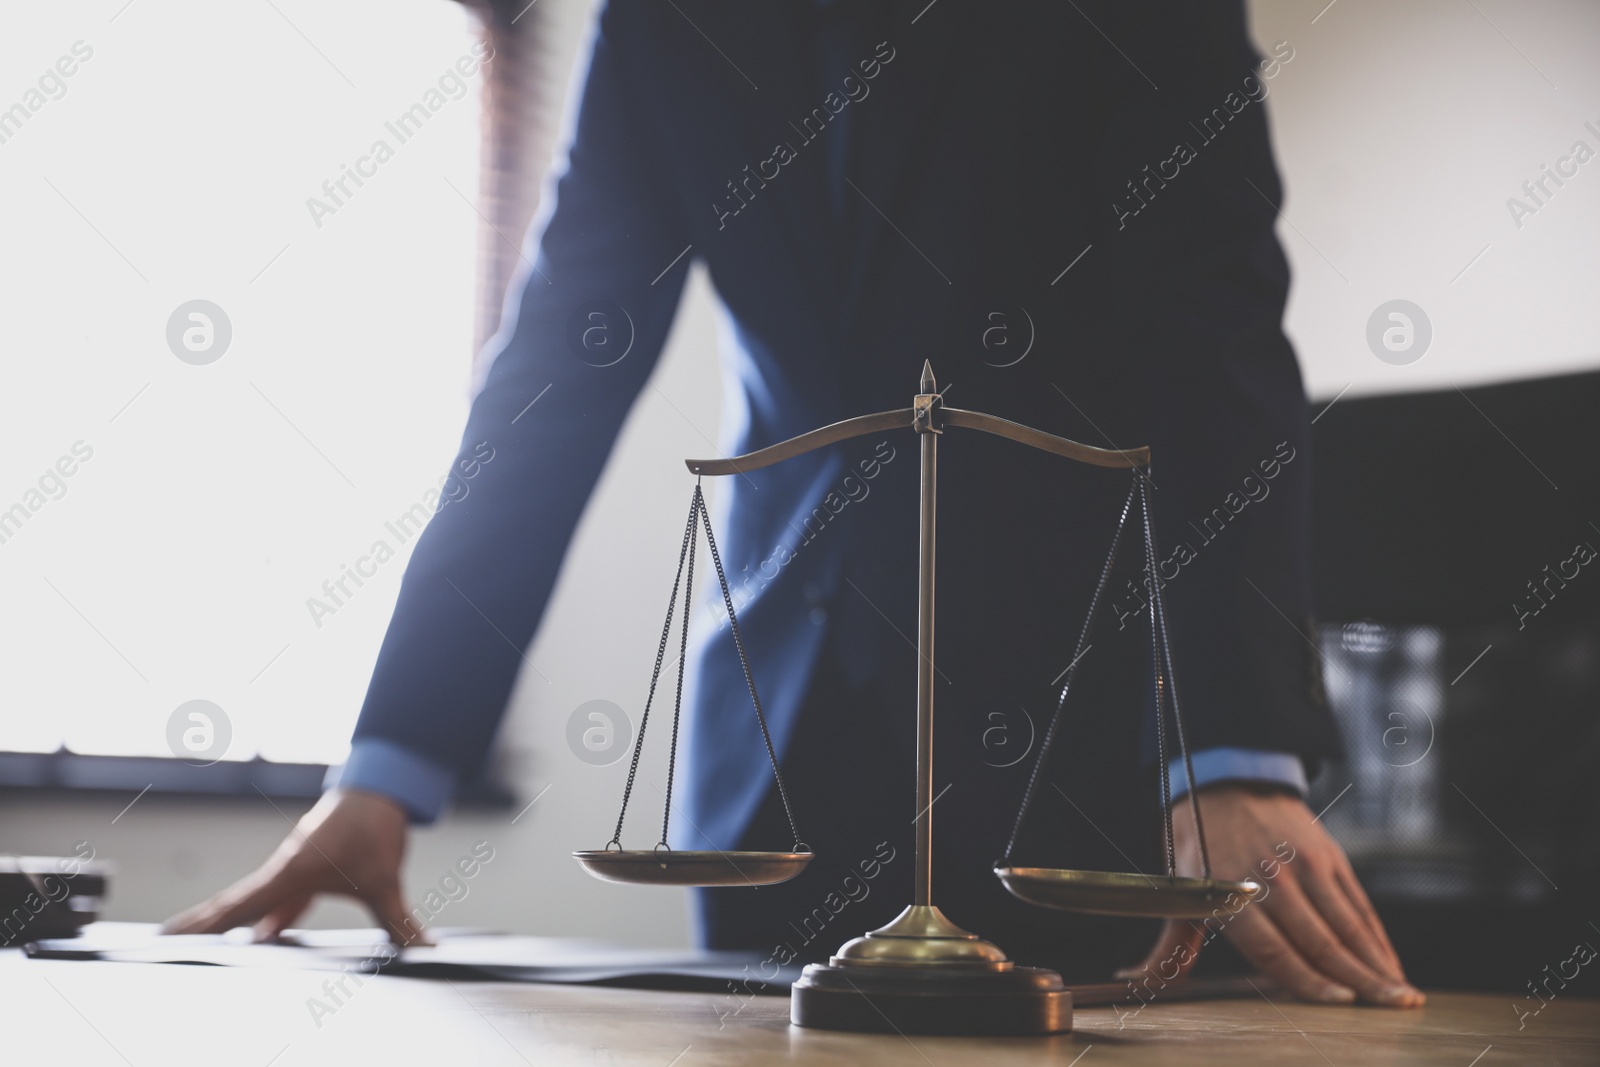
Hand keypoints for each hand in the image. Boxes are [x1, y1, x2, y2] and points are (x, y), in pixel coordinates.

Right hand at [162, 788, 426, 945]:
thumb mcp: (385, 879)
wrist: (381, 787)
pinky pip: (277, 898)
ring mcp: (293, 869)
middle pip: (232, 903)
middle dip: (200, 925)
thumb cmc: (374, 826)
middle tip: (162, 943)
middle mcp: (282, 871)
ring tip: (201, 943)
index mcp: (290, 874)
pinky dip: (264, 917)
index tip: (168, 937)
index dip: (204, 926)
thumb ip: (399, 920)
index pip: (237, 907)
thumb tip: (423, 949)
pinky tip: (261, 935)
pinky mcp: (308, 869)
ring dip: (228, 920)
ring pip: (253, 900)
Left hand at [1123, 782, 1423, 1006]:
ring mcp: (1305, 864)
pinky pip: (1357, 902)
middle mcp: (1271, 878)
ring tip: (1403, 994)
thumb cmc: (1198, 842)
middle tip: (1390, 1008)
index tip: (1339, 1003)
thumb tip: (1140, 977)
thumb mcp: (1179, 888)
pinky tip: (1389, 961)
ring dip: (1378, 962)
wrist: (1224, 779)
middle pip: (1320, 941)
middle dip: (1359, 981)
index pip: (1274, 949)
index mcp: (1231, 892)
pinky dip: (1376, 935)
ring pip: (1348, 923)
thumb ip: (1171, 941)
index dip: (1308, 980)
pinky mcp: (1328, 855)